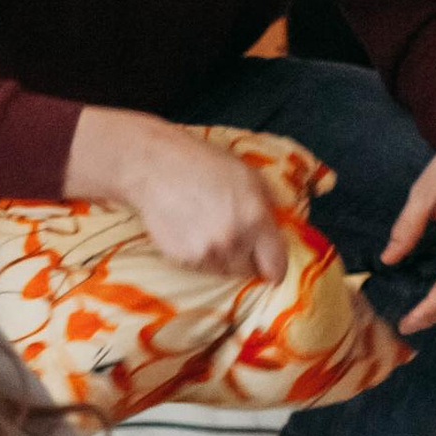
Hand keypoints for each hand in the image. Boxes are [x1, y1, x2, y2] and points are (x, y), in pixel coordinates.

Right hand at [71, 109, 288, 282]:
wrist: (154, 166)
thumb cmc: (203, 164)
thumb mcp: (247, 174)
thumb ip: (269, 203)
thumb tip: (281, 228)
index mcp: (256, 219)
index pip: (276, 267)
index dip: (274, 267)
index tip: (269, 265)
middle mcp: (234, 241)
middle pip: (249, 272)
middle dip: (246, 258)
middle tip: (233, 236)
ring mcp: (206, 253)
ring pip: (224, 271)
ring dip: (222, 258)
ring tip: (208, 229)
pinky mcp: (182, 259)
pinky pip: (200, 268)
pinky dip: (199, 256)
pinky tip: (191, 231)